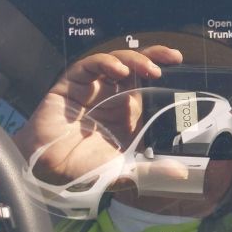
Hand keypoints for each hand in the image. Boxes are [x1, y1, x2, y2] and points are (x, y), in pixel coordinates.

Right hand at [14, 45, 181, 184]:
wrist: (50, 173)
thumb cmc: (87, 172)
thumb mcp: (126, 171)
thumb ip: (152, 170)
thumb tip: (181, 174)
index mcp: (128, 114)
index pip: (149, 85)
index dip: (163, 72)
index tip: (180, 64)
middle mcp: (112, 97)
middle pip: (135, 68)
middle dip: (154, 57)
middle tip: (172, 58)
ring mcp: (91, 89)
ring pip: (115, 63)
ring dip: (133, 60)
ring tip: (150, 69)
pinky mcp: (70, 84)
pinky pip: (89, 66)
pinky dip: (105, 63)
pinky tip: (119, 70)